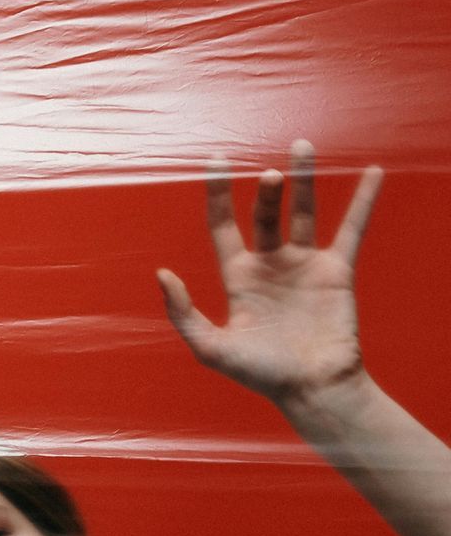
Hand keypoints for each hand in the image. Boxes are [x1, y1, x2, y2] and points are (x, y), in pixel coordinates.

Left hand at [158, 140, 382, 409]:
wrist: (310, 388)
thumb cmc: (259, 373)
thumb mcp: (210, 347)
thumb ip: (183, 312)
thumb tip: (162, 274)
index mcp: (238, 277)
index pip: (223, 225)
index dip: (218, 194)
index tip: (215, 160)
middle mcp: (270, 265)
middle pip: (265, 214)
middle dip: (266, 191)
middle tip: (269, 173)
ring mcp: (303, 266)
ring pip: (304, 212)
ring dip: (304, 180)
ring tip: (301, 147)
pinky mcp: (336, 271)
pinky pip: (352, 229)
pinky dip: (363, 201)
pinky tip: (372, 172)